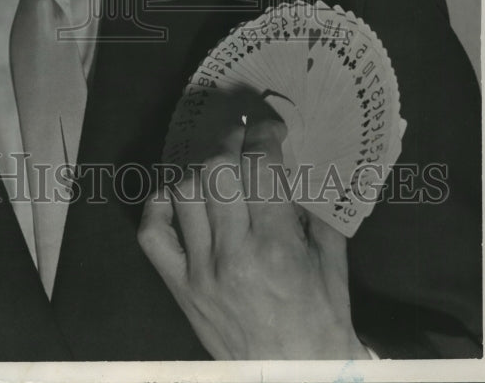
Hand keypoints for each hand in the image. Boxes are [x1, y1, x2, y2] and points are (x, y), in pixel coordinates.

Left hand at [139, 119, 369, 359]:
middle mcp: (232, 256)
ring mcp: (199, 273)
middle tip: (242, 137)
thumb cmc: (322, 321)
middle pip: (216, 171)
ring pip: (184, 193)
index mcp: (277, 249)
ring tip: (217, 164)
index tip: (269, 126)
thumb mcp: (331, 262)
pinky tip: (178, 195)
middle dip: (230, 142)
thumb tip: (291, 165)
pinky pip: (153, 234)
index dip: (263, 134)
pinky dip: (160, 205)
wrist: (297, 378)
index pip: (260, 168)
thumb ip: (313, 210)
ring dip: (199, 168)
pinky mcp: (179, 288)